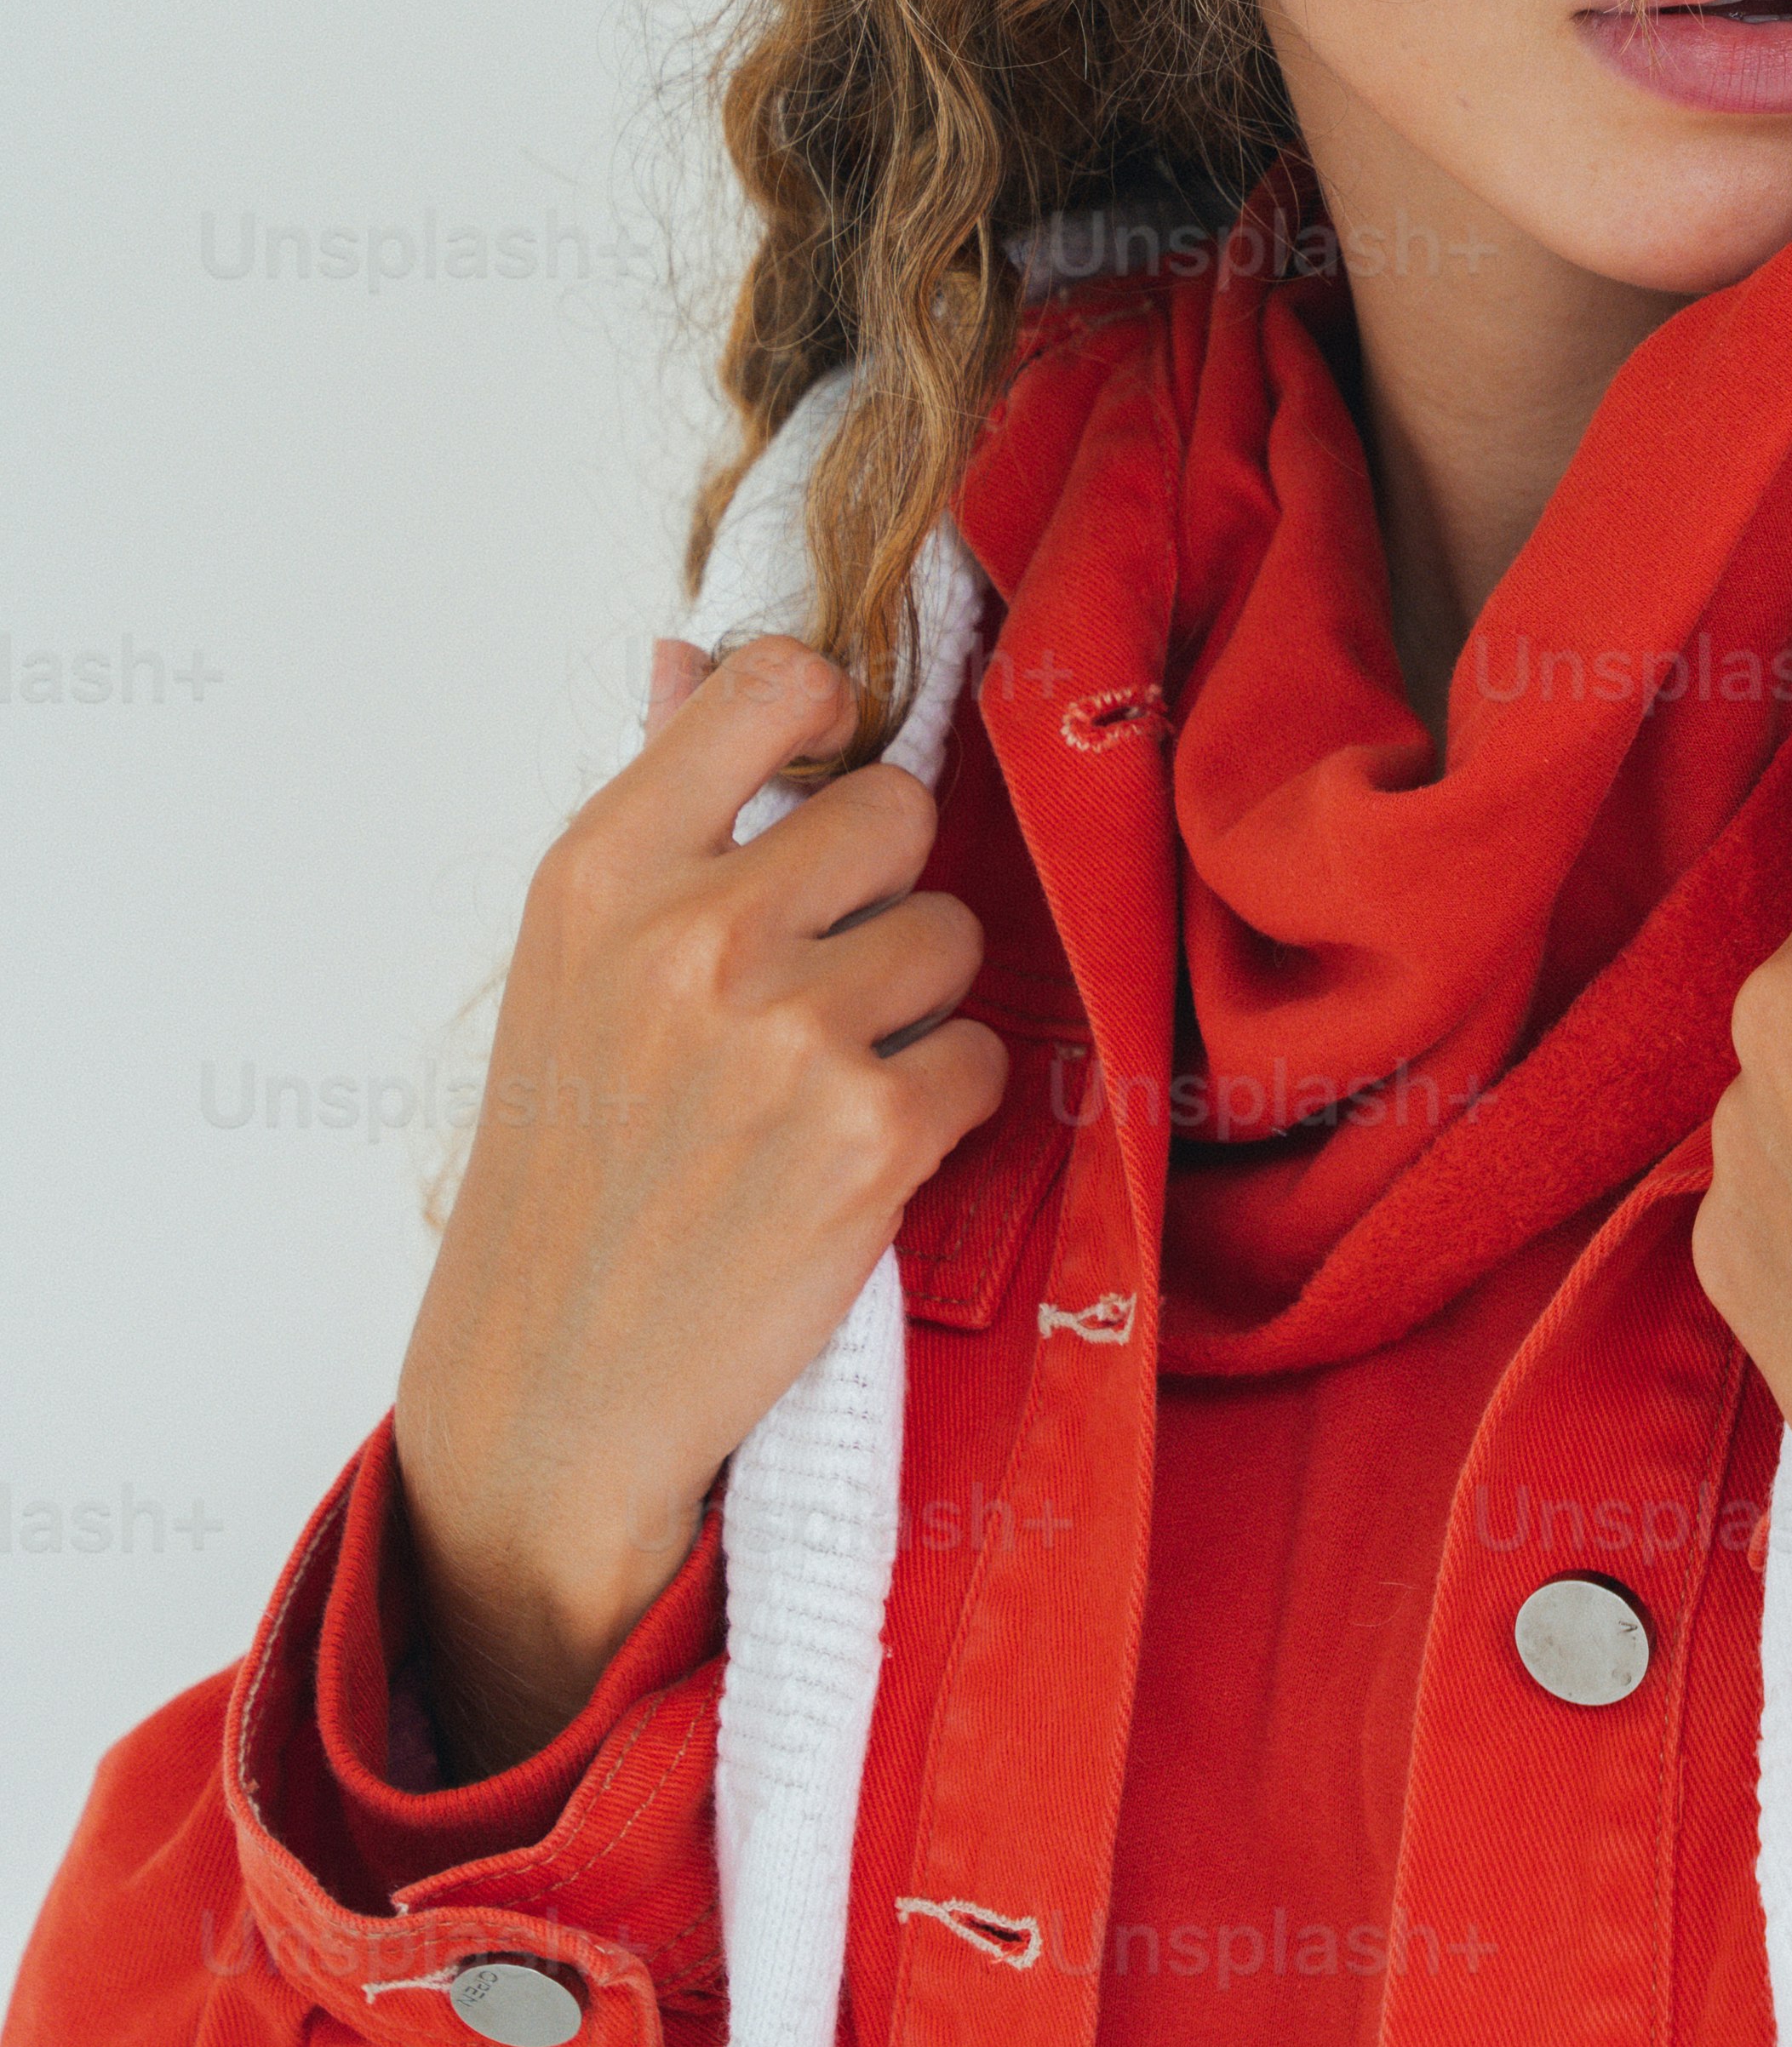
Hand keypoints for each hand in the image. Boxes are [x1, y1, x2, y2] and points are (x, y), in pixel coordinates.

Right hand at [389, 636, 1008, 1773]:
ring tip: (826, 1084)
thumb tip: (698, 660)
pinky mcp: (871, 1133)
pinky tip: (860, 1158)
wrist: (553, 1385)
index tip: (827, 767)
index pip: (771, 684)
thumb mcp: (570, 970)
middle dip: (886, 891)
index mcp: (602, 871)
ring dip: (919, 1007)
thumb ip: (660, 808)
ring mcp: (786, 1033)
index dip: (831, 716)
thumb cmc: (567, 1169)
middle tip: (823, 981)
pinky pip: (982, 1057)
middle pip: (898, 810)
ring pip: (952, 938)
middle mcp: (694, 934)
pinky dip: (945, 1108)